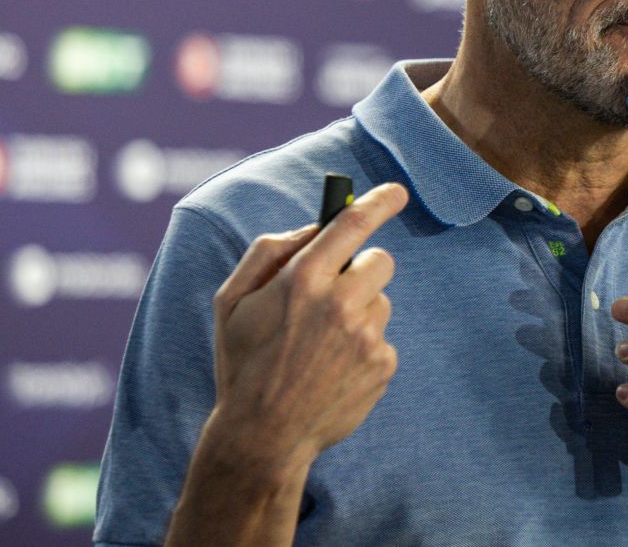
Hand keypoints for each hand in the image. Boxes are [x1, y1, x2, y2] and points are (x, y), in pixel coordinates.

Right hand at [210, 182, 408, 477]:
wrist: (263, 436)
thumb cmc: (243, 362)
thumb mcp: (232, 301)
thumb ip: (268, 253)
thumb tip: (311, 229)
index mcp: (303, 279)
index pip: (353, 224)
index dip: (379, 202)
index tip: (396, 191)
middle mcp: (341, 303)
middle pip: (380, 261)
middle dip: (361, 269)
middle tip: (334, 292)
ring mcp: (367, 337)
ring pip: (381, 301)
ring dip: (360, 312)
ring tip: (322, 345)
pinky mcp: (383, 366)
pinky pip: (383, 338)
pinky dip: (364, 348)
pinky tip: (333, 369)